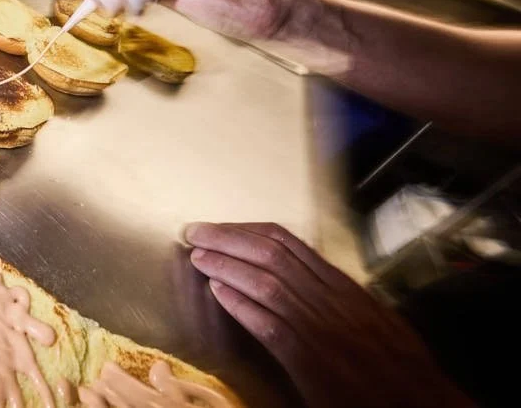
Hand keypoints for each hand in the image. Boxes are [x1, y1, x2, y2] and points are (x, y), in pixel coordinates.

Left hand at [184, 222, 475, 407]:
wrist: (422, 403)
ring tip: (198, 258)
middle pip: (271, 254)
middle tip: (194, 232)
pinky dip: (242, 306)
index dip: (246, 230)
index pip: (288, 243)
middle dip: (227, 238)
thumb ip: (336, 296)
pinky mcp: (314, 362)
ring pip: (267, 283)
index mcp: (343, 287)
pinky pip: (272, 326)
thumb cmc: (396, 367)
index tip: (219, 227)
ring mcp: (323, 329)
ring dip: (226, 266)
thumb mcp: (371, 319)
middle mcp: (333, 300)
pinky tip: (218, 293)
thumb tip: (302, 275)